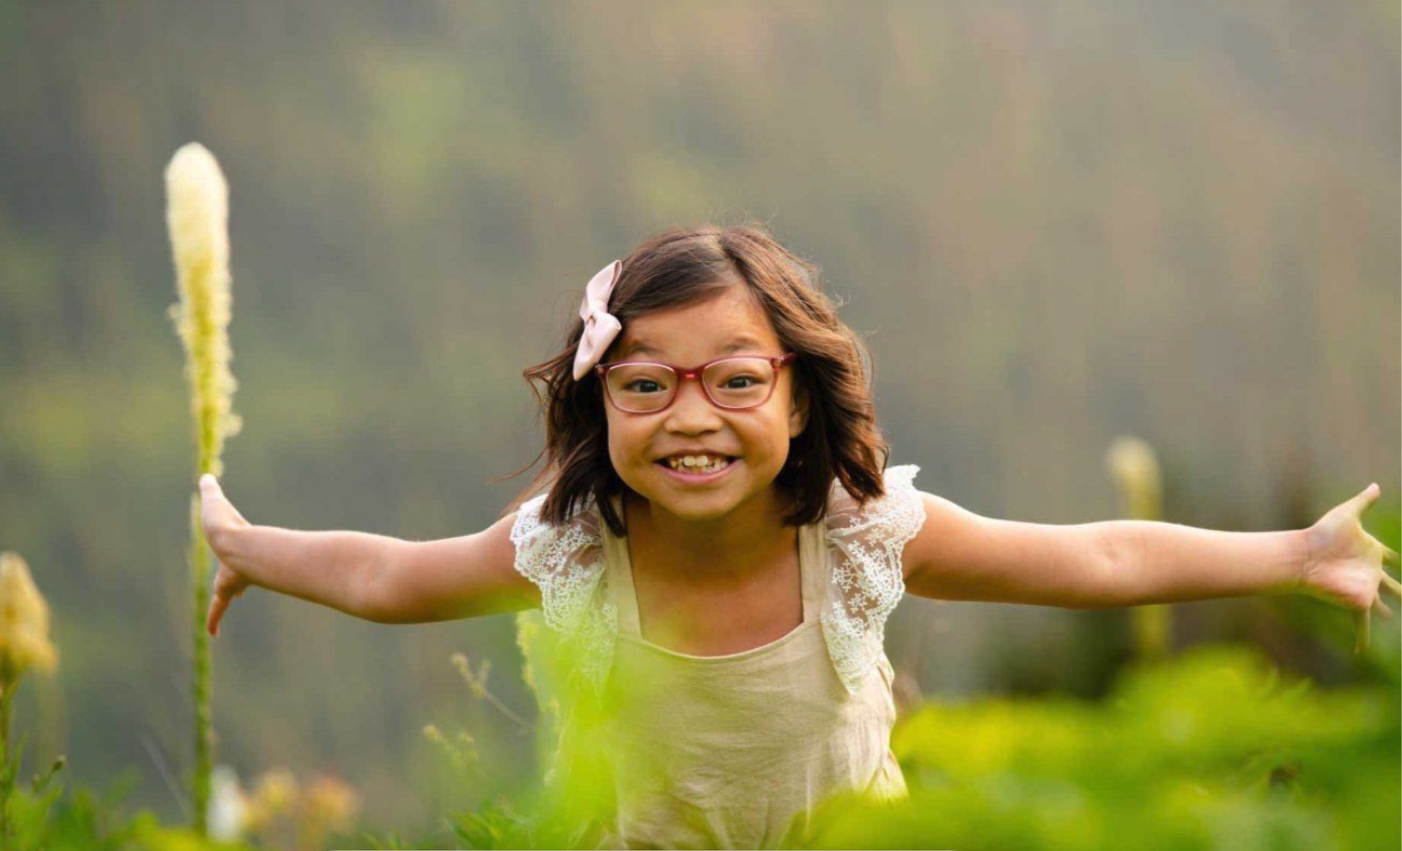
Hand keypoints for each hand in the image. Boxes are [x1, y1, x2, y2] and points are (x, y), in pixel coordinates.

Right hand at [198, 473, 252, 636]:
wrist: (241, 545)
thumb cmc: (229, 526)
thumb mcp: (215, 504)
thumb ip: (211, 491)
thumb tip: (207, 476)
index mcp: (230, 552)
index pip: (227, 552)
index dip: (227, 560)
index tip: (231, 577)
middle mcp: (234, 569)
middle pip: (230, 581)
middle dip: (230, 588)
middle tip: (233, 594)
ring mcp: (232, 581)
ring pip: (225, 597)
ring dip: (218, 611)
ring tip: (215, 626)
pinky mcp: (226, 588)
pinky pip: (216, 610)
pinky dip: (213, 620)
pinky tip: (212, 634)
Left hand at [1299, 483, 1401, 652]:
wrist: (1304, 554)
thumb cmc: (1323, 533)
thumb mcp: (1348, 513)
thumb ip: (1364, 501)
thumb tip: (1376, 484)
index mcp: (1371, 552)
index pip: (1390, 556)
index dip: (1396, 558)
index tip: (1399, 559)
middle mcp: (1369, 572)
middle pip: (1390, 583)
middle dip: (1398, 590)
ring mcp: (1364, 588)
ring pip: (1380, 604)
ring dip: (1384, 610)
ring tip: (1388, 615)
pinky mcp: (1357, 602)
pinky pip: (1362, 625)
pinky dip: (1362, 638)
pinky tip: (1360, 651)